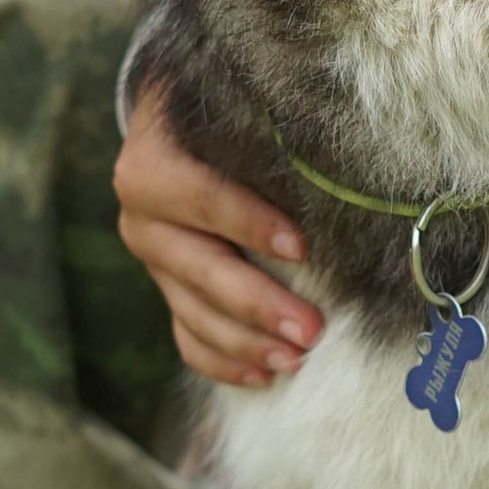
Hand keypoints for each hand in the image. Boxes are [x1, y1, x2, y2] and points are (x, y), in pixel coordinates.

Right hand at [114, 77, 322, 390]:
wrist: (176, 123)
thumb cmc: (228, 115)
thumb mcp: (240, 111)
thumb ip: (273, 135)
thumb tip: (347, 162)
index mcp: (152, 164)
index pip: (200, 198)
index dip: (249, 224)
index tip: (303, 249)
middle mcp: (142, 217)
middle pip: (199, 269)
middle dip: (258, 303)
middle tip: (312, 331)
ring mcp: (151, 259)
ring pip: (193, 312)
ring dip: (247, 343)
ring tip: (298, 361)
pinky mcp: (166, 290)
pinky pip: (187, 337)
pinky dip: (225, 361)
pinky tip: (265, 376)